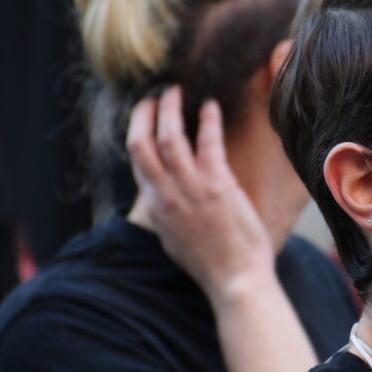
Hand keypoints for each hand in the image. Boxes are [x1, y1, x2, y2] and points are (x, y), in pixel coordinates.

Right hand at [126, 86, 274, 304]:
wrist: (235, 280)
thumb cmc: (210, 264)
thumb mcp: (174, 240)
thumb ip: (165, 215)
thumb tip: (161, 200)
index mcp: (156, 208)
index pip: (136, 162)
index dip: (137, 135)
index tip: (144, 118)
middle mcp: (167, 195)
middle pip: (141, 144)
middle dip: (144, 115)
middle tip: (152, 97)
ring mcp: (191, 189)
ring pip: (169, 138)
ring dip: (170, 110)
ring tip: (175, 91)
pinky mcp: (218, 186)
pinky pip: (208, 144)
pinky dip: (208, 121)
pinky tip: (211, 106)